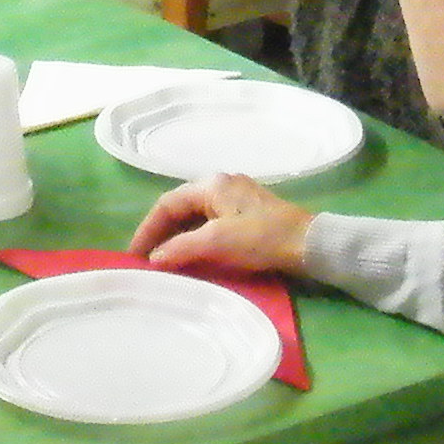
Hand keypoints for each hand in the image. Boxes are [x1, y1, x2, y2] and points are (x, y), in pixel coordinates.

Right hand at [133, 173, 315, 274]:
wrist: (308, 244)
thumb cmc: (261, 238)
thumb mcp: (216, 242)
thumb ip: (181, 248)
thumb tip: (154, 259)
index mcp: (211, 184)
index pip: (167, 204)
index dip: (147, 229)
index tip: (135, 254)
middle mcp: (221, 184)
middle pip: (180, 207)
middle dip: (161, 232)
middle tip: (146, 258)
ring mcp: (236, 198)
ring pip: (196, 216)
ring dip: (178, 237)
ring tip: (164, 260)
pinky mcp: (248, 213)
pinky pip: (211, 223)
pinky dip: (196, 238)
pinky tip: (192, 255)